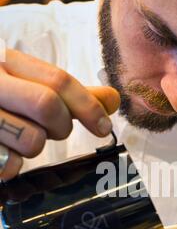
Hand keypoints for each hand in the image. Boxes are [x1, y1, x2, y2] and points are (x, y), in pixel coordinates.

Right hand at [0, 49, 119, 180]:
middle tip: (55, 130)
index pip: (58, 80)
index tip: (103, 127)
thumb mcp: (29, 85)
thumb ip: (69, 94)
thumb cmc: (0, 99)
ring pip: (31, 139)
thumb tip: (112, 98)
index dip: (88, 105)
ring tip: (20, 137)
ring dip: (36, 146)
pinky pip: (9, 165)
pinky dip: (13, 165)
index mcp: (7, 63)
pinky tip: (2, 152)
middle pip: (47, 105)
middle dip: (61, 126)